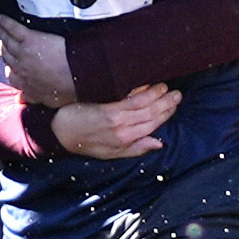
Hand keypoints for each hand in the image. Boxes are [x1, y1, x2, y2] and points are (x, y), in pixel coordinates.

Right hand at [0, 17, 80, 105]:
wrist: (76, 73)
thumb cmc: (66, 88)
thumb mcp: (48, 99)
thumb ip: (32, 98)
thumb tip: (20, 100)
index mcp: (25, 83)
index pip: (11, 76)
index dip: (9, 69)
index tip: (8, 66)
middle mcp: (20, 67)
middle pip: (6, 56)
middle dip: (2, 49)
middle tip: (1, 43)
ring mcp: (23, 52)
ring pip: (7, 42)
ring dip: (2, 35)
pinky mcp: (29, 38)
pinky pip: (13, 29)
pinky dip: (5, 23)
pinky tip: (1, 18)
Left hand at [47, 84, 177, 159]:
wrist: (61, 133)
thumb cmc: (87, 143)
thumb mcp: (113, 154)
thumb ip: (137, 148)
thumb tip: (159, 143)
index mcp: (127, 140)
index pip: (153, 125)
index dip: (166, 114)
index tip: (175, 105)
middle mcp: (123, 129)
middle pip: (151, 114)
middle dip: (166, 103)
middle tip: (177, 94)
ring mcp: (115, 117)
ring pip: (142, 105)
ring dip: (156, 95)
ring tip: (165, 87)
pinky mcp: (106, 108)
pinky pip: (128, 98)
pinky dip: (140, 91)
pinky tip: (147, 85)